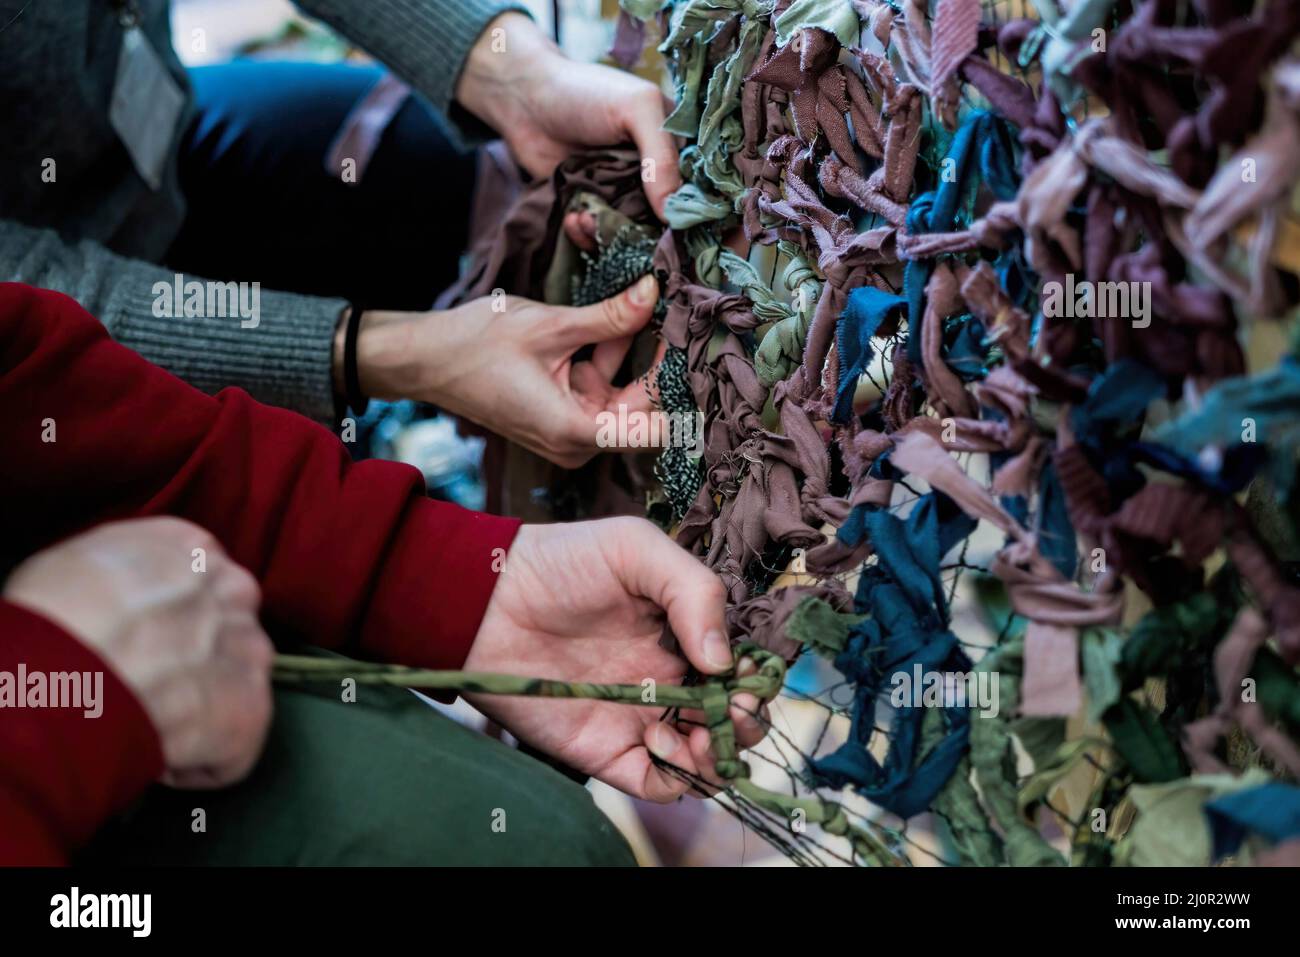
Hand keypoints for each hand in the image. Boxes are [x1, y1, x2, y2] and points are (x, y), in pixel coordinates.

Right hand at [3, 518, 273, 788]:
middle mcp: (231, 592)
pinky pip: (236, 745)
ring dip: (203, 706)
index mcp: (191, 551)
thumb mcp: (78, 561)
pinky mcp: (250, 712)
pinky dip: (203, 763)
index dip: (174, 613)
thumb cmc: (53, 620)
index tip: (149, 634)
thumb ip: (127, 570)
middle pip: (229, 625)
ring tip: (150, 720)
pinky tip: (163, 758)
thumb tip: (122, 595)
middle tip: (148, 680)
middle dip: (197, 655)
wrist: (67, 677)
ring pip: (237, 680)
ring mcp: (248, 651)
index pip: (202, 575)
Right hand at [350, 274, 666, 468]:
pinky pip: (603, 385)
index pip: (655, 431)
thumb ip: (609, 316)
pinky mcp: (564, 413)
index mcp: (575, 432)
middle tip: (688, 313)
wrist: (425, 358)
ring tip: (660, 304)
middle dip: (662, 360)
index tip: (713, 367)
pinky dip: (610, 353)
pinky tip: (625, 314)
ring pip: (626, 391)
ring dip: (636, 351)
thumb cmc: (476, 346)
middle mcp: (578, 441)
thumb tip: (655, 292)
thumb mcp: (550, 326)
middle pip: (644, 406)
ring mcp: (571, 430)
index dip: (687, 401)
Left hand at [455, 12, 681, 219]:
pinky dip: (588, 237)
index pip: (699, 193)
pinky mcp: (594, 211)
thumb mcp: (637, 108)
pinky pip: (601, 239)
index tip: (677, 231)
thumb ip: (662, 156)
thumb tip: (673, 215)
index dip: (691, 215)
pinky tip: (574, 219)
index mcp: (677, 149)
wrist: (525, 99)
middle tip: (621, 227)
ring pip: (632, 236)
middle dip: (645, 233)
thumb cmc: (586, 93)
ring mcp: (624, 197)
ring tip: (586, 219)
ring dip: (611, 237)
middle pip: (666, 224)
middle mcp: (656, 178)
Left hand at [463, 518, 769, 801]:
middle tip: (731, 709)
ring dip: (719, 755)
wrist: (486, 599)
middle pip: (732, 717)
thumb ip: (694, 591)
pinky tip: (660, 741)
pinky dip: (676, 776)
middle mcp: (670, 678)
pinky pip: (658, 783)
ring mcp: (641, 716)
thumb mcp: (636, 548)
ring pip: (704, 758)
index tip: (746, 676)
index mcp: (683, 631)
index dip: (752, 676)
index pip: (739, 665)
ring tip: (702, 734)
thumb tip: (723, 660)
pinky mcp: (607, 751)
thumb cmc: (561, 561)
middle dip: (746, 720)